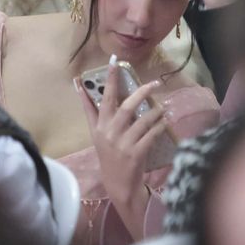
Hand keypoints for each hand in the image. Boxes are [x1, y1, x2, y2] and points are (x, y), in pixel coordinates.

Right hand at [77, 62, 167, 239]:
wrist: (118, 184)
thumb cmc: (108, 155)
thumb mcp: (96, 133)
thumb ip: (90, 111)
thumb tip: (80, 87)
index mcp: (100, 126)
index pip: (104, 98)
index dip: (109, 79)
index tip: (114, 61)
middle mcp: (109, 133)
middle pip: (126, 106)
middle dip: (141, 92)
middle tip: (155, 83)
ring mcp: (123, 144)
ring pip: (142, 120)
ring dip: (155, 112)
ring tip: (163, 107)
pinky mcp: (136, 154)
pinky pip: (151, 135)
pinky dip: (159, 126)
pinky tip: (165, 121)